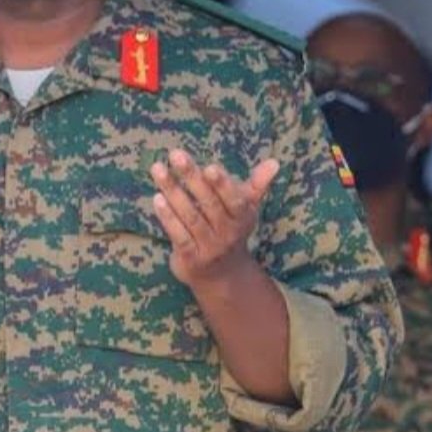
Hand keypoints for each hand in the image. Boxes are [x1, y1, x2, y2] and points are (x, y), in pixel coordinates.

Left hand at [149, 150, 278, 288]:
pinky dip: (168, 218)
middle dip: (191, 177)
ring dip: (173, 192)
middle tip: (175, 154)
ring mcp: (209, 247)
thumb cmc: (231, 229)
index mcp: (242, 217)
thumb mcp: (246, 208)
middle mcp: (227, 233)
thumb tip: (274, 162)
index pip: (234, 200)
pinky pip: (179, 236)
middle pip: (209, 203)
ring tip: (158, 170)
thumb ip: (257, 184)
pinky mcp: (191, 258)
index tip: (209, 167)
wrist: (222, 276)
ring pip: (190, 217)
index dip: (222, 184)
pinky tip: (157, 199)